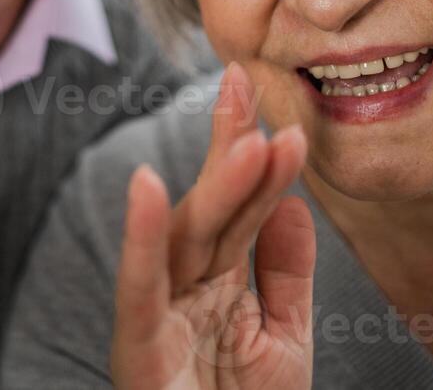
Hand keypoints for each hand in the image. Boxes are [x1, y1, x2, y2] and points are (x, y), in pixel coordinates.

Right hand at [110, 63, 314, 389]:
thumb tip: (292, 202)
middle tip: (243, 82)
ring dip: (214, 185)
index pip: (237, 209)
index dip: (254, 157)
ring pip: (186, 239)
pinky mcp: (140, 350)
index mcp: (214, 285)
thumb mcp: (283, 341)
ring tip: (247, 136)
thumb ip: (284, 272)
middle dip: (227, 145)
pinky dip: (143, 238)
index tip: (272, 102)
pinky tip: (150, 187)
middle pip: (209, 208)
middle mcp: (182, 292)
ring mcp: (159, 318)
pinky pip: (141, 289)